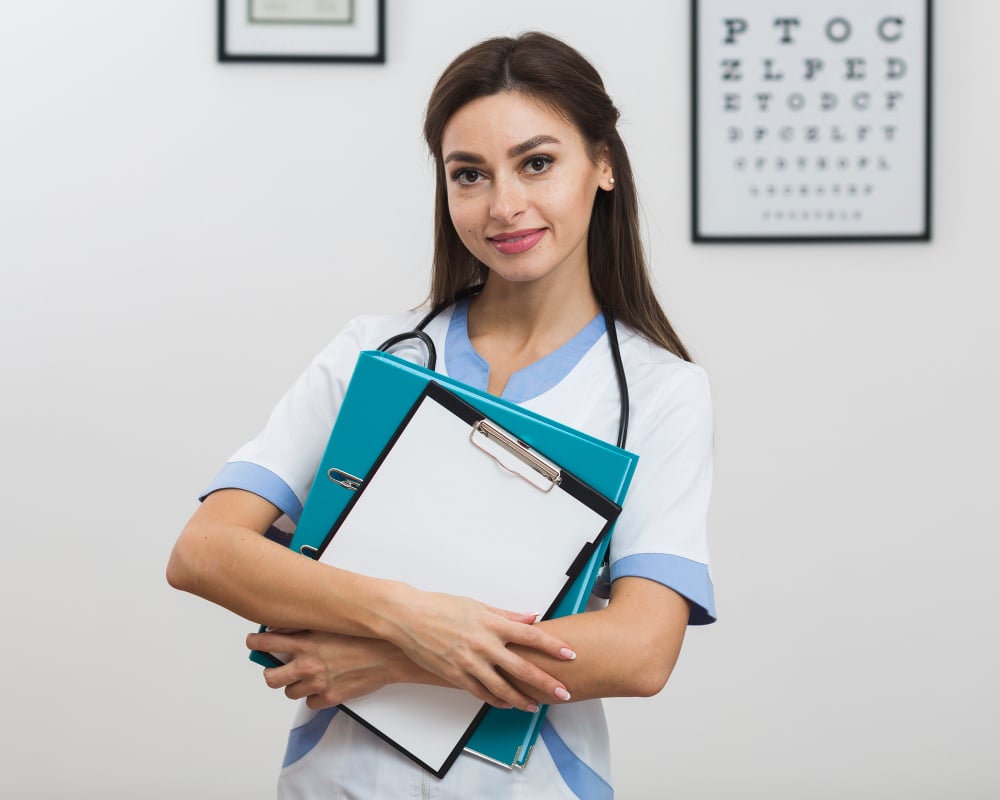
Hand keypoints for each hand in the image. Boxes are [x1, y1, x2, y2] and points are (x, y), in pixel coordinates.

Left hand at [247, 629, 405, 709]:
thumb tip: (284, 625)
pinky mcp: (330, 698)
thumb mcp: (331, 622)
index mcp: (306, 642)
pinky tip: (323, 685)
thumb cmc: (364, 636)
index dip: (255, 643)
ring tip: (306, 675)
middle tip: (277, 667)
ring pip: (290, 692)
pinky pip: (311, 703)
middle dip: (271, 672)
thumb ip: (306, 625)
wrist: (389, 654)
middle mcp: (307, 664)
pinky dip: (314, 696)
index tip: (253, 642)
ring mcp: (318, 683)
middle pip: (271, 677)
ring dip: (295, 684)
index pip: (266, 643)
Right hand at [385, 588, 575, 711]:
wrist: (407, 618)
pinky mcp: (454, 675)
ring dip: (521, 699)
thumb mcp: (476, 605)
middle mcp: (483, 644)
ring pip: (502, 687)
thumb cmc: (441, 607)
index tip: (569, 654)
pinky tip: (506, 703)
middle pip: (521, 667)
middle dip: (545, 681)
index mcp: (491, 623)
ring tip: (535, 706)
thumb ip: (506, 615)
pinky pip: (480, 692)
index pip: (529, 635)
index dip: (551, 645)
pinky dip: (495, 699)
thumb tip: (532, 617)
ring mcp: (469, 662)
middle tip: (563, 692)